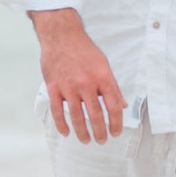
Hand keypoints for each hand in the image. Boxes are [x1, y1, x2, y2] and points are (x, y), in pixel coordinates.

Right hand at [30, 9, 126, 143]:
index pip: (113, 106)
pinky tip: (67, 132)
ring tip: (86, 140)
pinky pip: (57, 110)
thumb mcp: (104, 65)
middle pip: (95, 114)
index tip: (115, 132)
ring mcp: (68, 86)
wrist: (61, 36)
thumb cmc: (84, 50)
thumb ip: (112, 87)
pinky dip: (62, 124)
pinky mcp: (54, 87)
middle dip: (100, 131)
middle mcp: (86, 83)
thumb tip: (121, 106)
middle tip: (101, 140)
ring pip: (76, 116)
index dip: (116, 122)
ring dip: (82, 132)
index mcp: (102, 77)